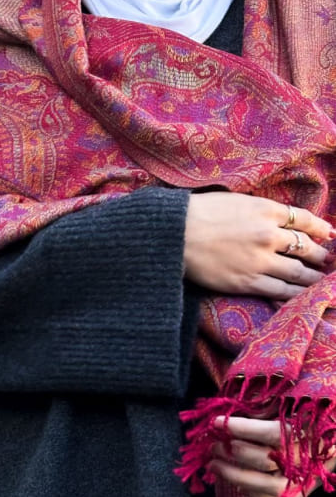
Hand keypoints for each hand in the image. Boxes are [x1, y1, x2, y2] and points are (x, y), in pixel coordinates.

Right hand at [183, 193, 333, 300]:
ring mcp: (260, 260)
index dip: (321, 229)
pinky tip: (302, 297)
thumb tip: (275, 217)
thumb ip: (259, 209)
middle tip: (327, 261)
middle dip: (321, 256)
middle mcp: (269, 235)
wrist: (175, 234)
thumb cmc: (199, 213)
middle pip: (306, 247)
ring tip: (320, 281)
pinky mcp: (247, 282)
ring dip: (312, 278)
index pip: (305, 220)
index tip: (330, 235)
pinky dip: (294, 294)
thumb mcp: (236, 200)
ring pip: (298, 272)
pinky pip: (279, 291)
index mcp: (267, 210)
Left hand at [207, 417, 335, 496]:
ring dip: (232, 475)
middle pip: (264, 460)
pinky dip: (248, 491)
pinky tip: (234, 481)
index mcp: (313, 432)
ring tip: (213, 464)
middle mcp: (310, 459)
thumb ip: (266, 408)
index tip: (217, 421)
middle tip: (213, 443)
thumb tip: (229, 415)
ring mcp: (305, 481)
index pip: (273, 433)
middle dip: (231, 452)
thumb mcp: (294, 405)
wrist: (332, 442)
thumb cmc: (311, 417)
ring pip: (264, 485)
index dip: (242, 428)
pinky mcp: (300, 495)